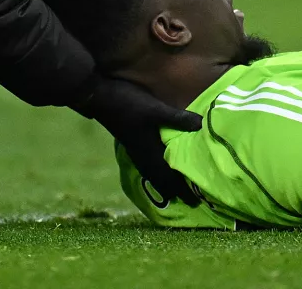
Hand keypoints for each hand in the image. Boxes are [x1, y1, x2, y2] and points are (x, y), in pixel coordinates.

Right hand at [76, 76, 201, 203]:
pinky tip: (155, 167)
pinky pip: (145, 164)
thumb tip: (202, 125)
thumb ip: (177, 118)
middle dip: (174, 191)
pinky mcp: (130, 141)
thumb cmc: (128, 104)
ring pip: (151, 173)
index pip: (168, 177)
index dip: (181, 190)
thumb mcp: (155, 110)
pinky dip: (154, 172)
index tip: (194, 203)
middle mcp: (142, 155)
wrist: (99, 98)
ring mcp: (134, 148)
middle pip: (160, 179)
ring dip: (163, 183)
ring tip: (173, 192)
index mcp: (149, 151)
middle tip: (189, 202)